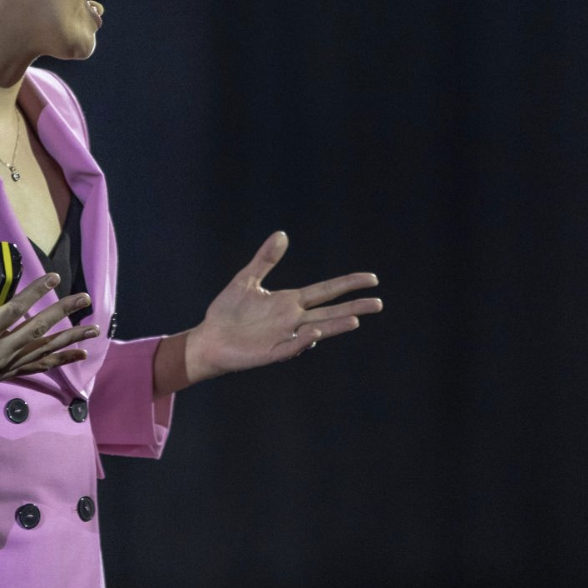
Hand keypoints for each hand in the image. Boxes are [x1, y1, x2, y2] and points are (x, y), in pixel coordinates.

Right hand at [0, 270, 99, 413]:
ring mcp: (6, 366)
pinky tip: (80, 354)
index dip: (36, 292)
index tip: (53, 278)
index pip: (15, 310)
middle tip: (84, 298)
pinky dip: (62, 360)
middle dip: (63, 312)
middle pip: (37, 329)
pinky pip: (40, 367)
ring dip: (71, 338)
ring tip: (94, 327)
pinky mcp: (8, 374)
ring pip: (44, 350)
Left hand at [189, 231, 381, 380]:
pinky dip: (303, 341)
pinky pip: (291, 347)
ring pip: (317, 331)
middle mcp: (292, 319)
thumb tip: (282, 234)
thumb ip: (265, 259)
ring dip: (335, 327)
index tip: (370, 278)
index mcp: (289, 302)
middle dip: (353, 307)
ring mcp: (284, 336)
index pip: (325, 291)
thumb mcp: (246, 279)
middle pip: (329, 312)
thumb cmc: (227, 311)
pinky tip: (315, 333)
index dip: (347, 284)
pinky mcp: (271, 352)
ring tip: (354, 320)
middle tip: (378, 303)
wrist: (209, 338)